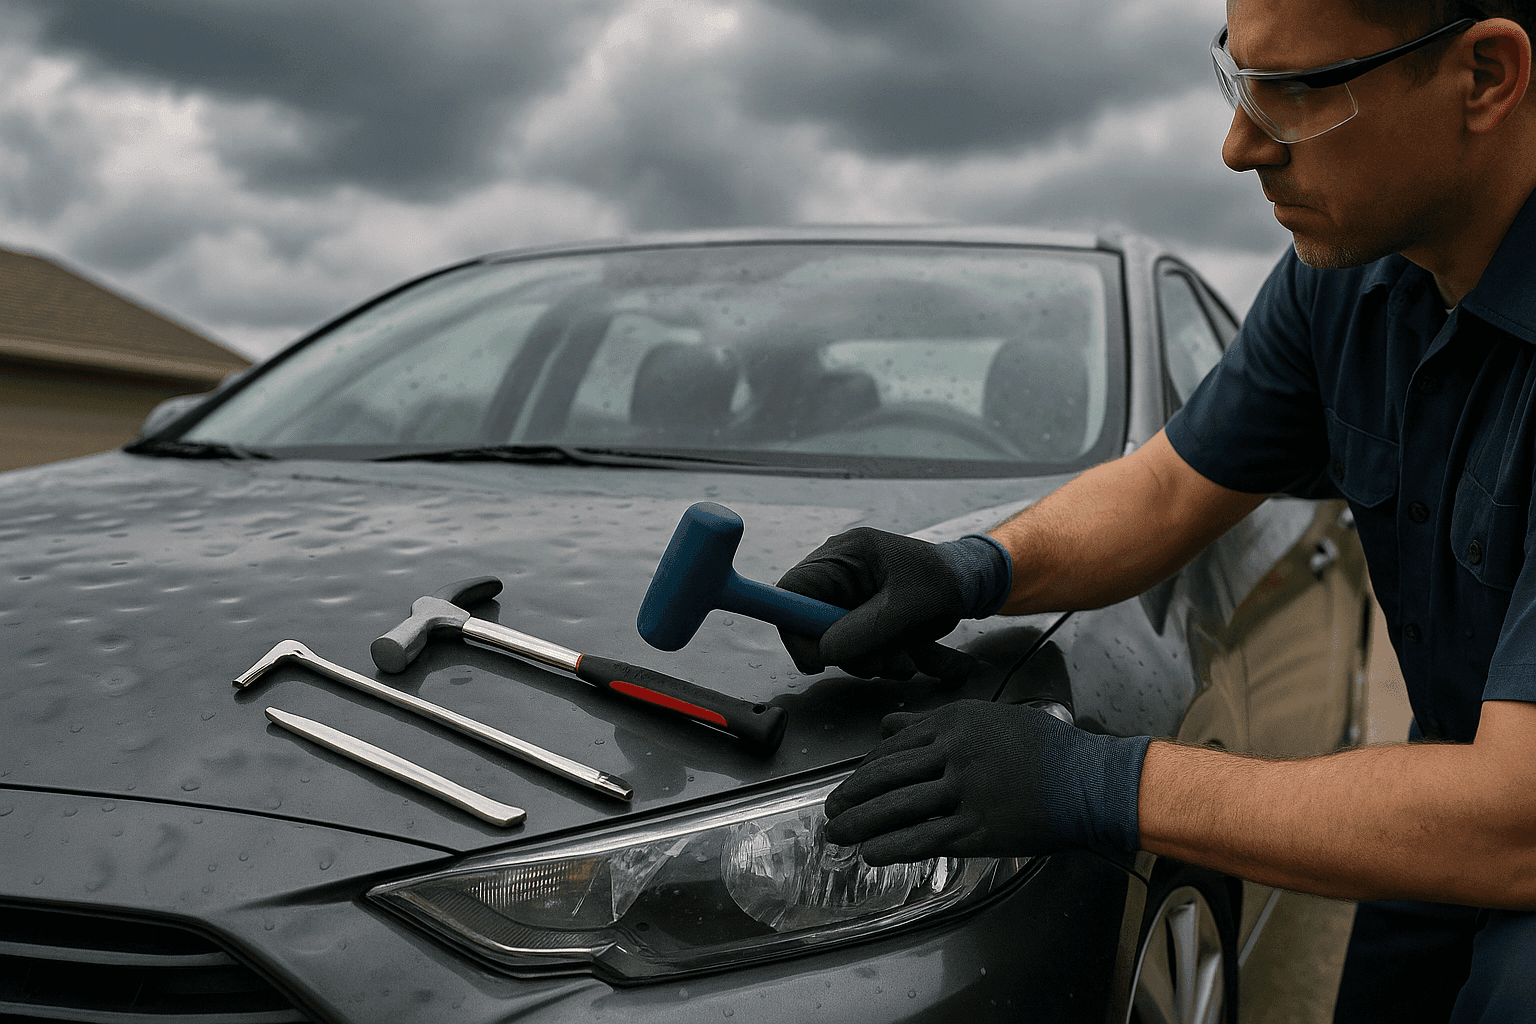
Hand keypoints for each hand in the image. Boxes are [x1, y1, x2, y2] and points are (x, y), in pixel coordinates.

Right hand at [775, 528, 1010, 684]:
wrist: (971, 582)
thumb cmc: (943, 579)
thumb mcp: (909, 604)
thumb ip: (867, 628)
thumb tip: (825, 652)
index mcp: (844, 556)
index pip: (792, 591)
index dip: (795, 629)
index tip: (818, 660)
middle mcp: (841, 577)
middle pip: (816, 627)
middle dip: (853, 654)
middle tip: (890, 662)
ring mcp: (853, 601)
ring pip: (842, 646)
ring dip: (878, 661)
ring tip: (915, 657)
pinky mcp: (867, 620)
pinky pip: (865, 650)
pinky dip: (894, 660)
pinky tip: (928, 659)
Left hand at [823, 700, 1150, 864]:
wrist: (1090, 782)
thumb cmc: (1047, 749)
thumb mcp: (990, 717)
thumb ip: (935, 722)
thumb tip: (890, 724)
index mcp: (955, 722)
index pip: (894, 746)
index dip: (864, 768)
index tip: (850, 781)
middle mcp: (954, 753)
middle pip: (886, 776)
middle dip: (851, 795)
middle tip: (830, 809)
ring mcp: (964, 791)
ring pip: (897, 808)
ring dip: (860, 822)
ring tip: (838, 833)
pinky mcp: (977, 828)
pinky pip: (924, 838)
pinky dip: (892, 847)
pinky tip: (872, 852)